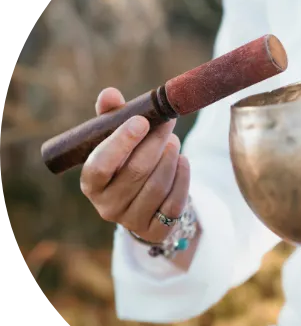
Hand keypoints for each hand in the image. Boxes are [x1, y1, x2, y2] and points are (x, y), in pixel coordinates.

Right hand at [80, 87, 189, 243]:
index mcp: (91, 184)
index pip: (100, 165)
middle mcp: (107, 206)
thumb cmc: (126, 163)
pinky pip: (174, 203)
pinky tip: (183, 161)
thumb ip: (111, 117)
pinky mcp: (156, 231)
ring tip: (173, 141)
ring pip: (157, 186)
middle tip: (168, 123)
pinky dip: (183, 178)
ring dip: (170, 158)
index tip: (141, 120)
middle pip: (135, 172)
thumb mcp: (116, 141)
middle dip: (155, 143)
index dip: (120, 143)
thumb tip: (109, 94)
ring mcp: (132, 221)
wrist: (143, 202)